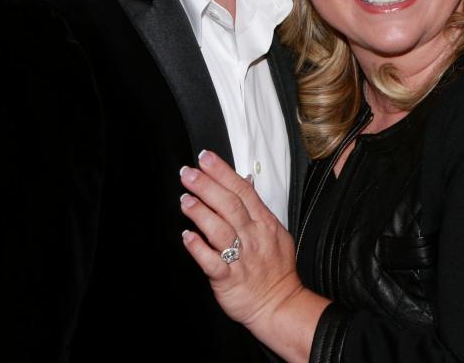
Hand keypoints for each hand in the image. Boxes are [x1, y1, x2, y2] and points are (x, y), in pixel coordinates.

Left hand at [179, 150, 301, 328]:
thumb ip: (256, 206)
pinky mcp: (229, 279)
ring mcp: (241, 258)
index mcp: (263, 222)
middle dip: (207, 186)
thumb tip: (244, 180)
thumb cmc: (275, 268)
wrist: (278, 304)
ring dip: (201, 213)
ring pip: (220, 230)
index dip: (223, 172)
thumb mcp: (274, 231)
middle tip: (189, 173)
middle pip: (230, 205)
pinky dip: (199, 249)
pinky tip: (187, 237)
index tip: (206, 158)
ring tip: (185, 200)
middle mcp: (252, 237)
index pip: (242, 190)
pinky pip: (213, 263)